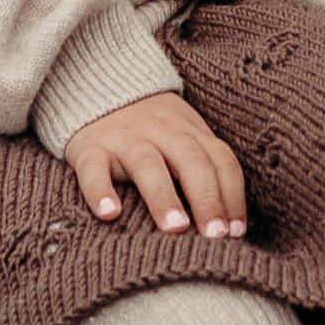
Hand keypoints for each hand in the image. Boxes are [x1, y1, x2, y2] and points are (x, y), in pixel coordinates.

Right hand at [63, 92, 249, 236]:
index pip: (220, 161)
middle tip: (215, 237)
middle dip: (207, 199)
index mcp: (191, 132)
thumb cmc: (152, 130)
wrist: (100, 88)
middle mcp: (161, 132)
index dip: (232, 196)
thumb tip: (232, 229)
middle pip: (190, 161)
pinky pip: (93, 168)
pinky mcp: (89, 148)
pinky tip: (108, 215)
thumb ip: (206, 172)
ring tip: (175, 229)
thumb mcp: (184, 138)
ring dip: (164, 197)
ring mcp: (124, 139)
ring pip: (147, 163)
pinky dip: (100, 191)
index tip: (236, 234)